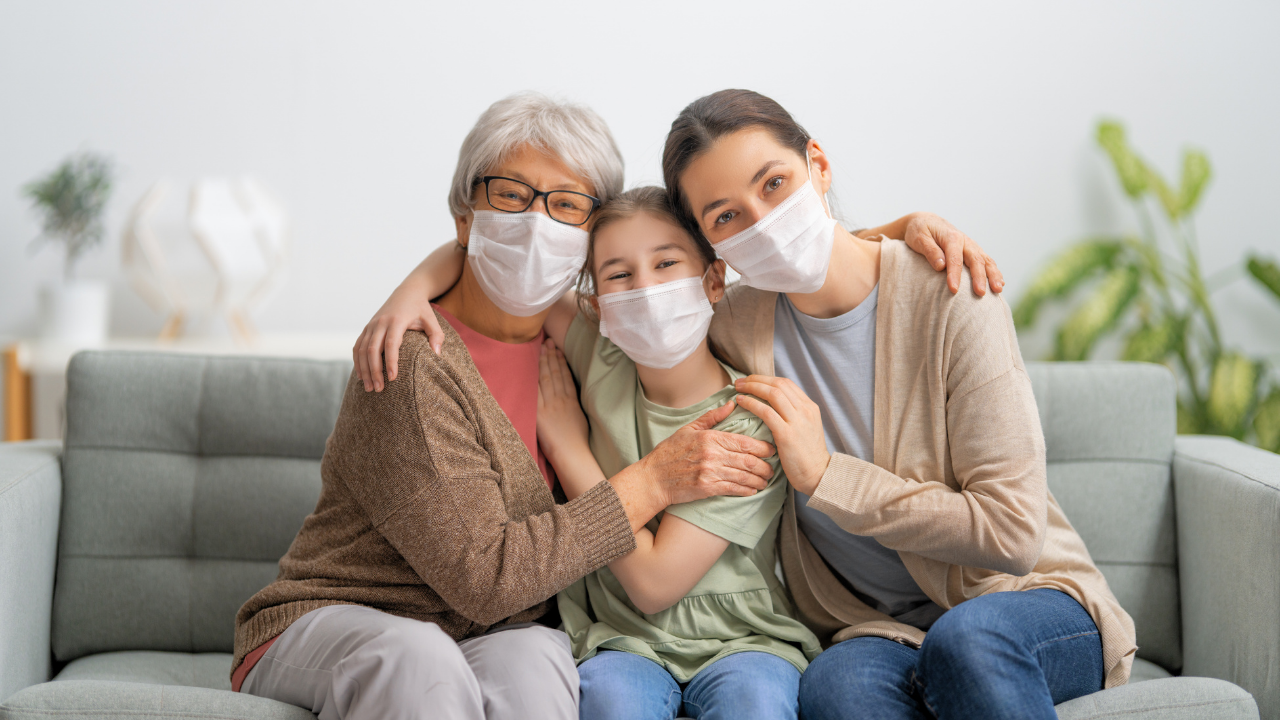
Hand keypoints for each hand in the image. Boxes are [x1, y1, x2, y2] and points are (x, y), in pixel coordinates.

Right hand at [353, 288, 444, 392]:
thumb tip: (436, 354)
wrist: (406, 292)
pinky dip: (357, 361)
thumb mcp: (432, 319)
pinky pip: (357, 346)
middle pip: (372, 349)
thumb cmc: (420, 308)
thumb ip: (436, 335)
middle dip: (374, 371)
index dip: (391, 362)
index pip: (391, 344)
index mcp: (396, 320)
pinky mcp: (366, 328)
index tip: (393, 379)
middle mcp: (380, 323)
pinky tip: (362, 376)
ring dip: (364, 370)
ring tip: (369, 388)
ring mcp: (371, 325)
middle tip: (379, 389)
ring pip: (361, 349)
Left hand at [536, 340, 589, 456]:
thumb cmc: (578, 441)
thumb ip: (573, 406)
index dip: (561, 361)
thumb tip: (569, 399)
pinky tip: (530, 368)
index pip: (566, 376)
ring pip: (547, 378)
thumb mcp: (580, 418)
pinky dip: (533, 378)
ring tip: (542, 348)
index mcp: (572, 401)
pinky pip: (535, 392)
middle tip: (548, 341)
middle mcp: (561, 399)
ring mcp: (550, 405)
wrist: (572, 454)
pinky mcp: (540, 414)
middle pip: (556, 373)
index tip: (558, 349)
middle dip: (551, 355)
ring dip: (543, 362)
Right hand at [637, 401, 775, 505]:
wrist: (653, 478)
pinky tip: (753, 490)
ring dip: (759, 480)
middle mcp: (712, 455)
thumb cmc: (670, 452)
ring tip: (766, 480)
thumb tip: (731, 403)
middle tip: (773, 468)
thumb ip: (712, 417)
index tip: (772, 450)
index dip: (762, 447)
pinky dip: (746, 490)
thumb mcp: (689, 429)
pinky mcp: (707, 488)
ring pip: (744, 476)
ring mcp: (710, 472)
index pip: (744, 442)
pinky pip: (733, 489)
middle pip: (748, 460)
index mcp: (710, 438)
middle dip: (765, 466)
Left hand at [733, 375, 830, 495]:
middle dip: (756, 379)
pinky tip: (741, 402)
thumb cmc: (807, 454)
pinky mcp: (787, 434)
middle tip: (739, 381)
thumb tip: (774, 404)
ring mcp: (797, 421)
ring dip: (751, 387)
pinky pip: (766, 412)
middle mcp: (805, 410)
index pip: (786, 383)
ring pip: (772, 393)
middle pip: (778, 384)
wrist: (817, 474)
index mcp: (810, 406)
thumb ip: (794, 413)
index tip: (751, 380)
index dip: (765, 378)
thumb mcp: (806, 427)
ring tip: (737, 388)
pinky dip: (751, 403)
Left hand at [901, 212, 1004, 296]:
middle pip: (976, 260)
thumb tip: (941, 266)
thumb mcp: (919, 238)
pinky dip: (995, 272)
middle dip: (979, 277)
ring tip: (998, 290)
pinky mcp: (974, 251)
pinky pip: (987, 262)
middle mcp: (965, 241)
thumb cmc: (920, 231)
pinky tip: (1000, 285)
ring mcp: (972, 246)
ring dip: (993, 275)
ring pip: (986, 261)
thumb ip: (930, 251)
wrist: (927, 221)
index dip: (955, 275)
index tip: (953, 290)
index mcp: (951, 237)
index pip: (955, 258)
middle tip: (980, 293)